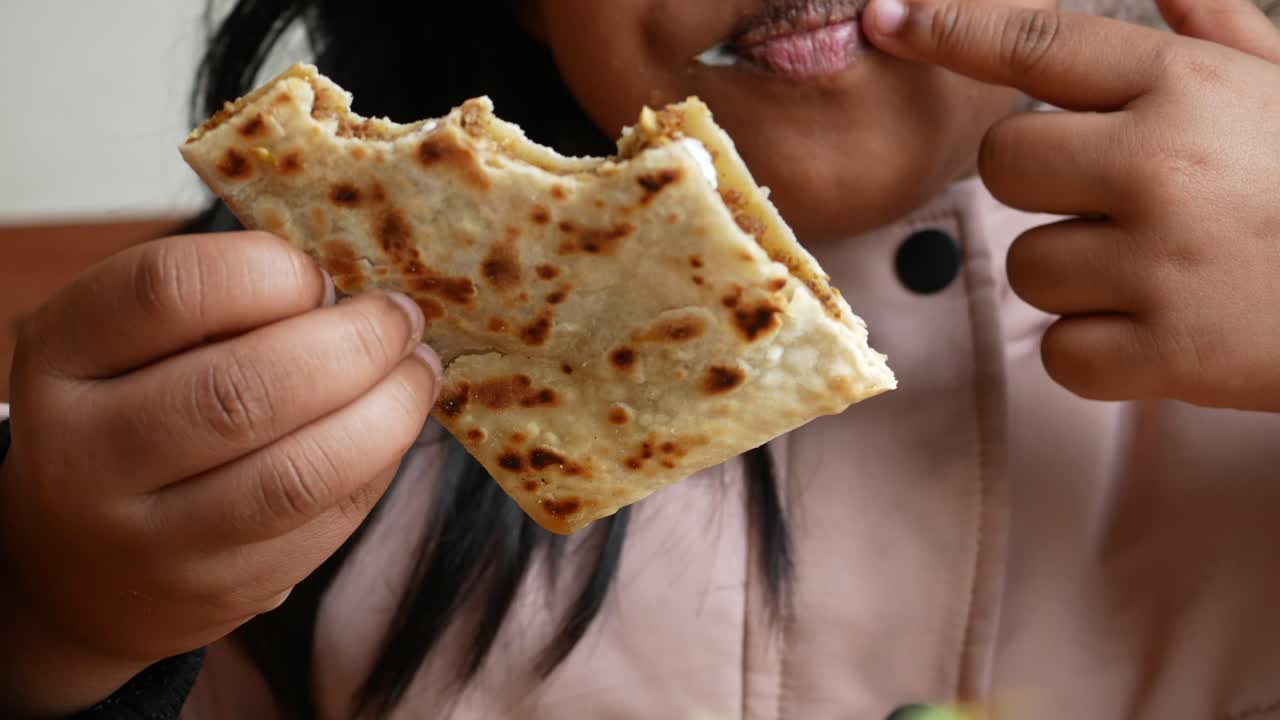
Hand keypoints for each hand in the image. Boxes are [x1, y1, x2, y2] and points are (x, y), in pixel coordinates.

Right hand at [0, 232, 440, 715]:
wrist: (86, 563)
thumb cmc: (137, 409)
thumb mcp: (136, 341)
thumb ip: (223, 302)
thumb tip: (359, 290)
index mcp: (60, 353)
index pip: (168, 289)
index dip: (271, 271)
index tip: (321, 275)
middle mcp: (84, 453)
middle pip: (243, 389)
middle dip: (356, 344)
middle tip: (402, 319)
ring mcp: (148, 538)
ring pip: (296, 473)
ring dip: (388, 412)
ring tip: (419, 371)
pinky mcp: (218, 591)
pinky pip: (326, 522)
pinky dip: (381, 465)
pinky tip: (395, 429)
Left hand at [864, 0, 1279, 410]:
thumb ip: (1216, 32)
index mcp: (1185, 87)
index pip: (1032, 42)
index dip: (949, 26)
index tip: (888, 19)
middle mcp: (1160, 164)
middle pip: (1000, 163)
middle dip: (1039, 182)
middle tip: (1113, 199)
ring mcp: (1159, 264)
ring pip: (1027, 267)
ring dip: (1077, 276)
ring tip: (1163, 271)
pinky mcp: (1164, 355)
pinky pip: (1060, 353)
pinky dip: (1098, 352)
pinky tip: (1165, 330)